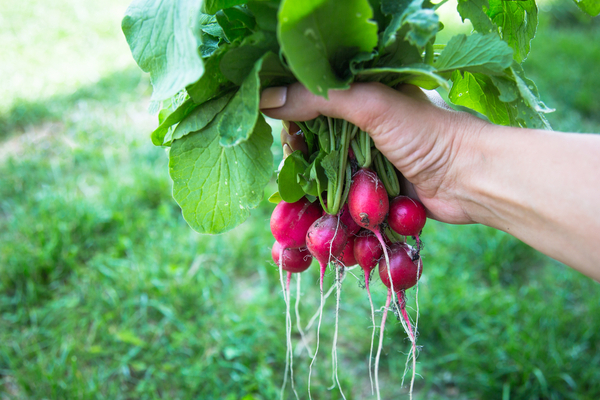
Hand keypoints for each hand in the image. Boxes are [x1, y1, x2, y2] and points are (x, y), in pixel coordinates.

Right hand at [260, 82, 486, 224]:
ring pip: (326, 180)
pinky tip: (317, 226)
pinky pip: (344, 204)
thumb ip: (319, 98)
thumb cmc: (428, 134)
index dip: (293, 125)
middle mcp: (362, 131)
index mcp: (361, 99)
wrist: (473, 180)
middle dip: (299, 168)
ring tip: (296, 212)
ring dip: (311, 198)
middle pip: (314, 149)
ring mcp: (369, 164)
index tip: (287, 141)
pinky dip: (330, 215)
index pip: (311, 109)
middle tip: (290, 183)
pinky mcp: (377, 194)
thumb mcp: (371, 104)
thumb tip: (266, 98)